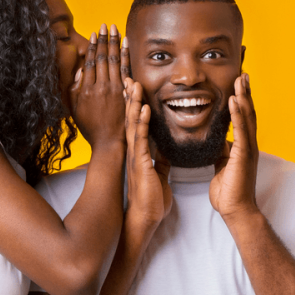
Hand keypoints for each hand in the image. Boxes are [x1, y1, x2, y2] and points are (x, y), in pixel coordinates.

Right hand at [70, 24, 125, 150]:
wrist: (108, 142)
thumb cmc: (90, 127)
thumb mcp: (74, 109)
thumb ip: (74, 90)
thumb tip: (79, 71)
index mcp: (86, 90)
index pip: (90, 62)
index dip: (93, 46)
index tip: (94, 33)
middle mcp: (100, 86)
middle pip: (103, 57)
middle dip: (104, 39)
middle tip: (105, 25)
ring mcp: (114, 89)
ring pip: (114, 60)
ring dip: (114, 42)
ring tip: (115, 28)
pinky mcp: (125, 93)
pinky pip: (126, 70)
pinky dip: (126, 55)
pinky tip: (126, 44)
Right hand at [124, 77, 171, 228]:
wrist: (146, 217)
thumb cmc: (152, 199)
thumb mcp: (159, 174)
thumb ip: (161, 160)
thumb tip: (165, 150)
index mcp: (139, 153)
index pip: (137, 123)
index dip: (135, 105)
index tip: (135, 88)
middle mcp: (134, 151)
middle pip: (130, 119)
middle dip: (130, 98)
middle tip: (129, 77)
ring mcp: (134, 156)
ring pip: (132, 124)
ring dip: (133, 103)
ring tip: (134, 85)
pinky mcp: (139, 163)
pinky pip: (140, 139)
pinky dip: (141, 123)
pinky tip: (142, 109)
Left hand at [209, 73, 260, 225]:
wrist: (235, 210)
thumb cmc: (228, 191)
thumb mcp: (221, 165)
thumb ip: (221, 151)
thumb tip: (218, 141)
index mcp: (242, 145)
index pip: (241, 117)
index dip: (240, 99)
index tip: (237, 81)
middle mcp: (248, 144)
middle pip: (248, 112)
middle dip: (245, 91)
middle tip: (242, 72)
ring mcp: (248, 149)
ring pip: (248, 117)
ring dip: (244, 96)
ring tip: (240, 78)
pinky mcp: (244, 156)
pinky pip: (241, 131)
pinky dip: (238, 114)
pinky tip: (235, 100)